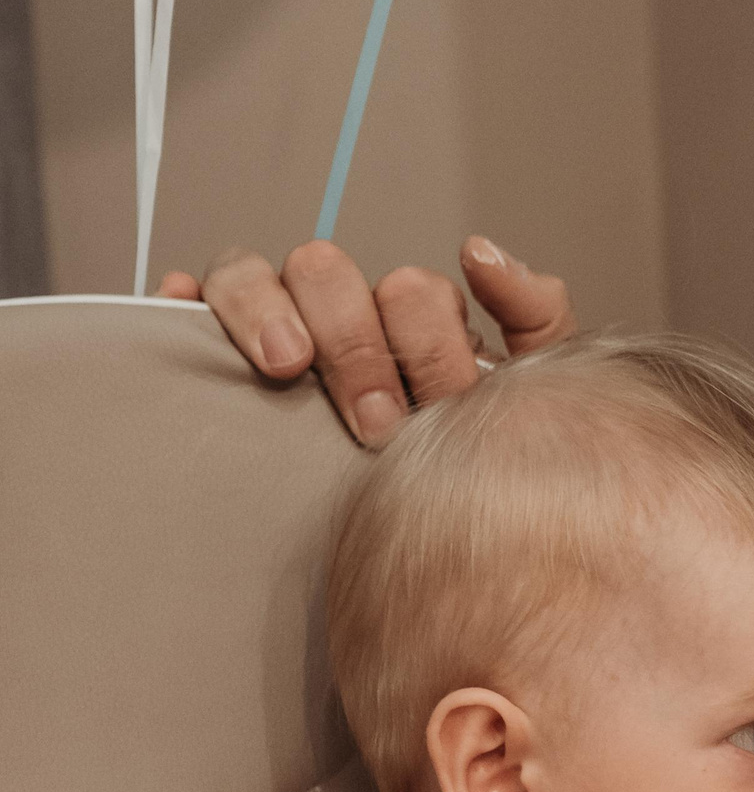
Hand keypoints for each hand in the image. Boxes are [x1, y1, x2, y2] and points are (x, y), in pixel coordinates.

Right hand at [157, 234, 574, 444]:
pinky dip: (184, 301)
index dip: (424, 343)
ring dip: (265, 310)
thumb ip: (533, 314)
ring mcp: (277, 328)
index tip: (434, 408)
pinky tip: (184, 312)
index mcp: (412, 320)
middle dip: (353, 345)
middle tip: (374, 420)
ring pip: (249, 271)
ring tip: (286, 365)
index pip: (410, 291)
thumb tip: (477, 249)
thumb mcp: (529, 392)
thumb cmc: (473, 460)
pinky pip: (187, 301)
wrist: (422, 542)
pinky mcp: (220, 353)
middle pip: (326, 271)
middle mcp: (341, 315)